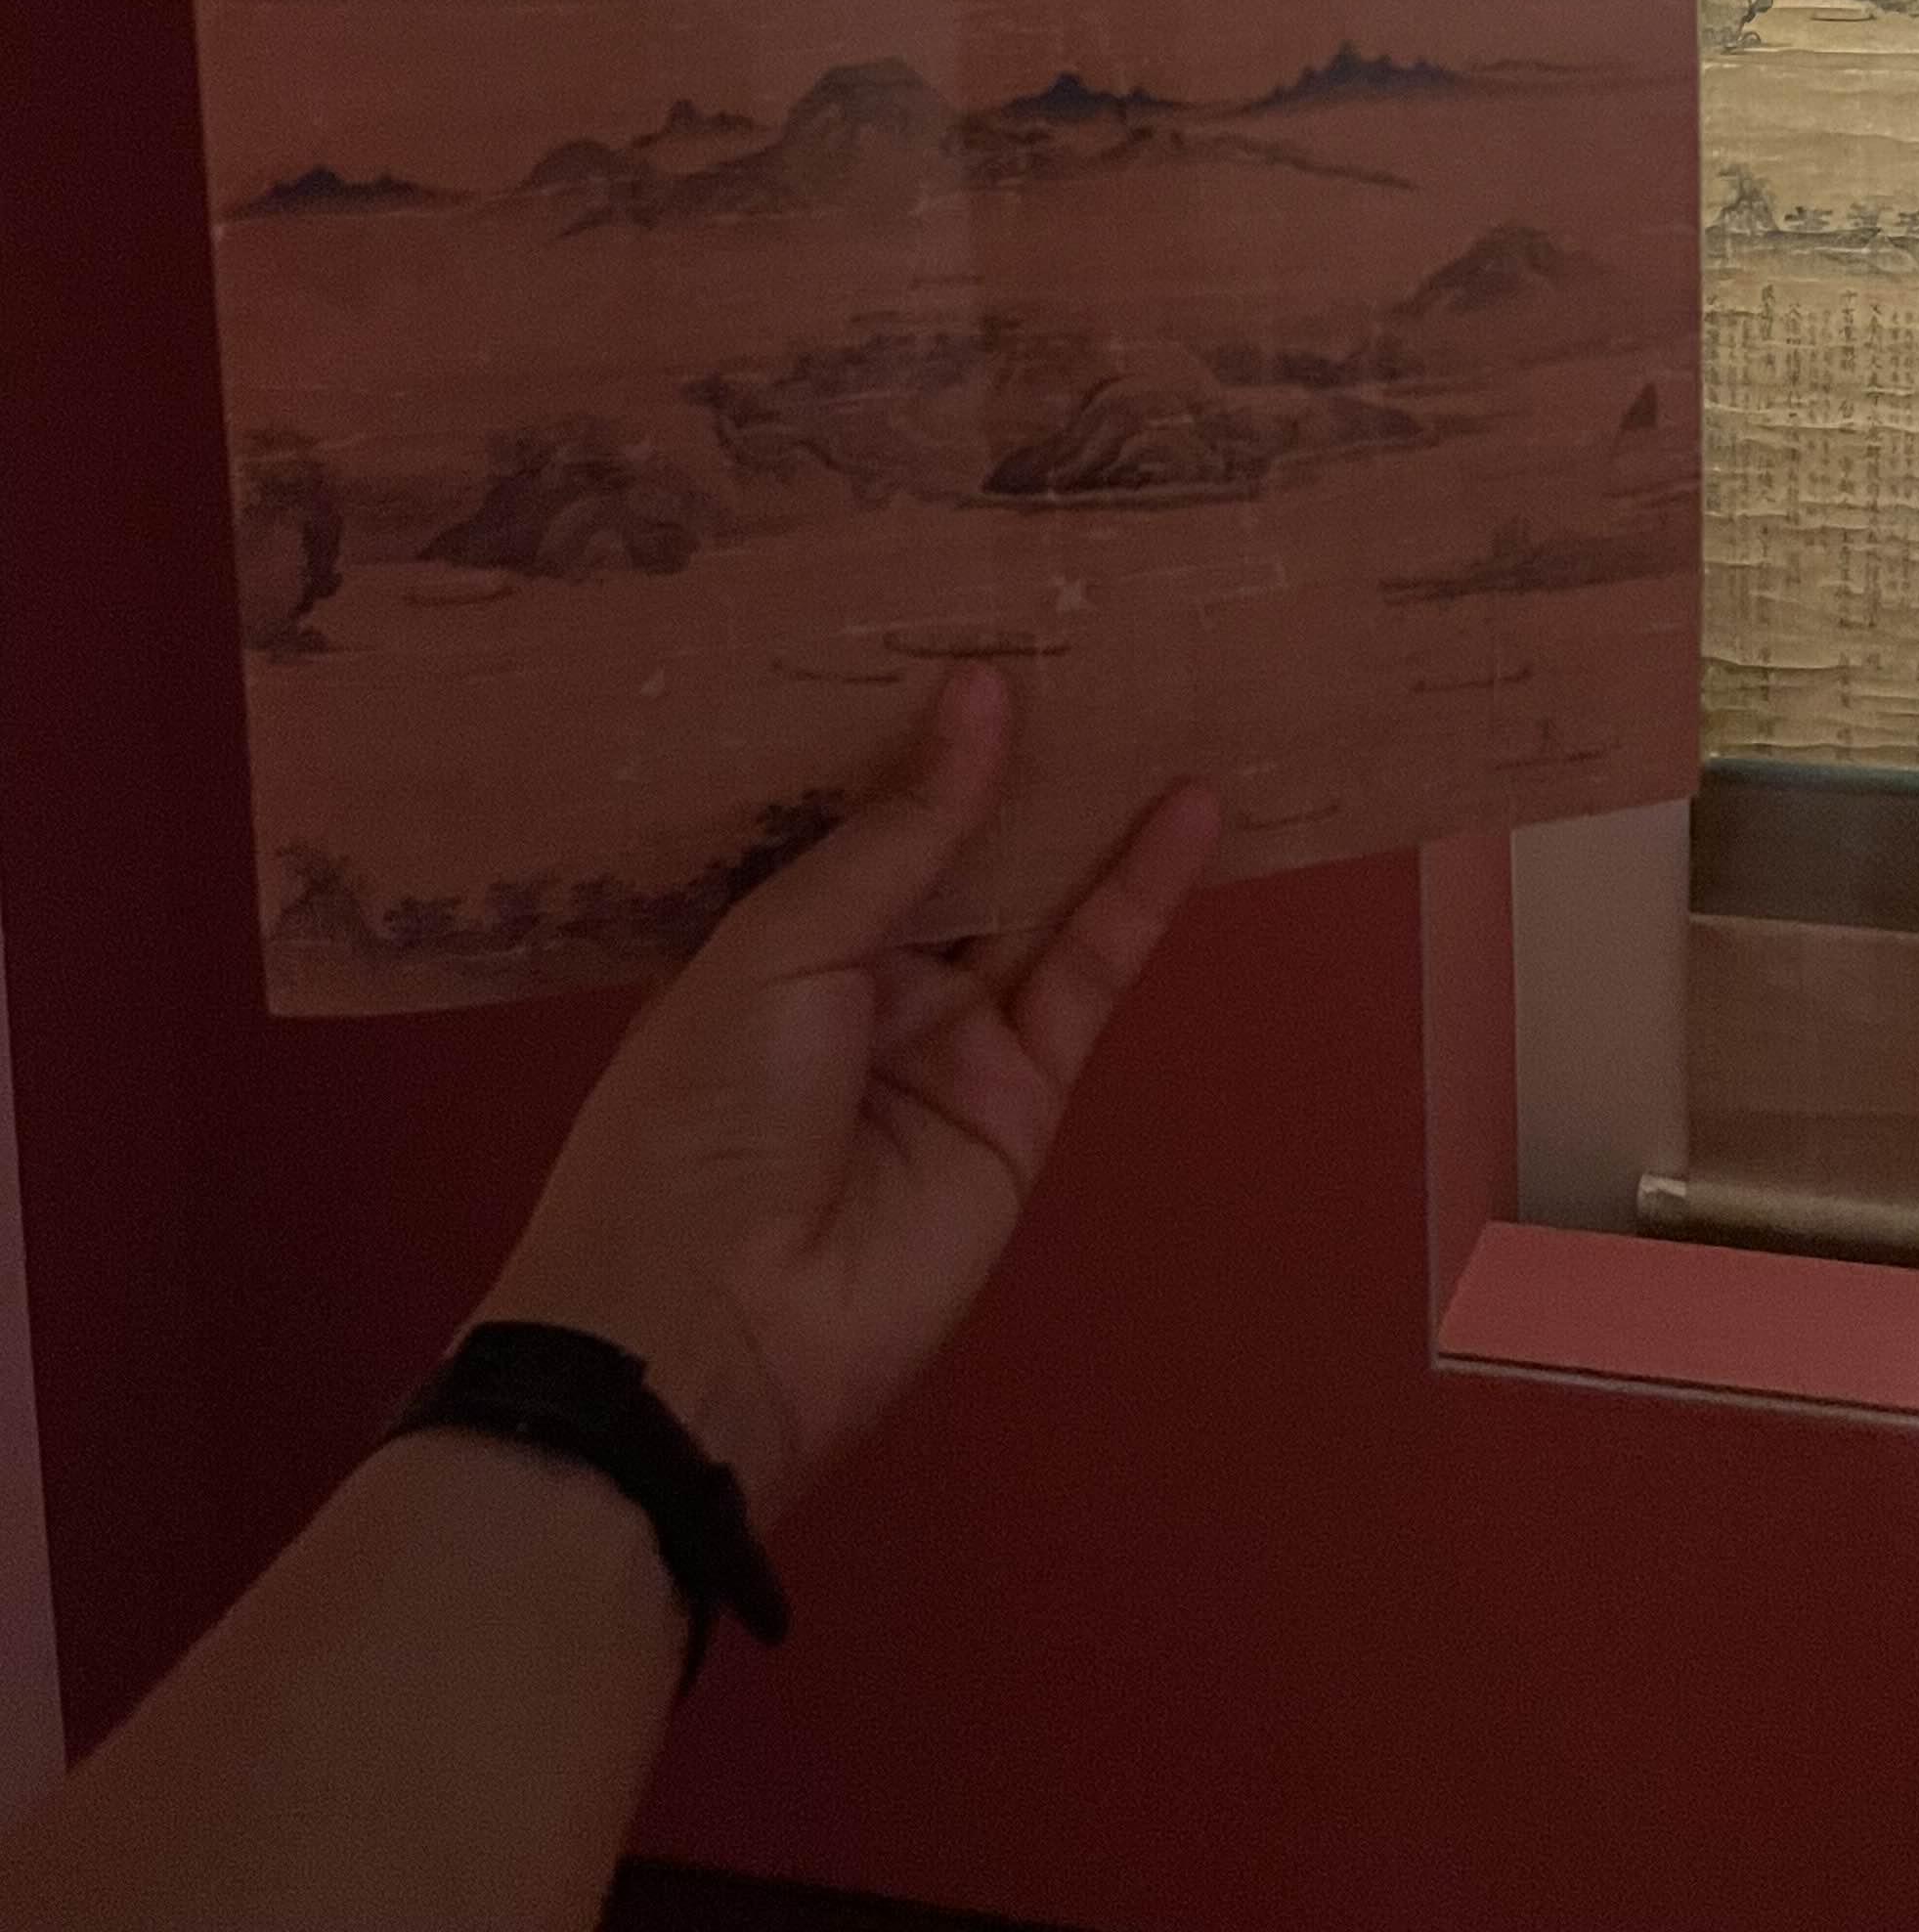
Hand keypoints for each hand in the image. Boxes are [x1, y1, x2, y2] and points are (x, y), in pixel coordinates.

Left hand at [482, 667, 1218, 1525]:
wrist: (713, 1334)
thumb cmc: (699, 1118)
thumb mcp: (779, 949)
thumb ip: (902, 832)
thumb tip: (985, 695)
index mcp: (768, 934)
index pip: (862, 811)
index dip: (920, 730)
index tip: (980, 617)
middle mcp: (862, 976)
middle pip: (962, 849)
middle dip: (1022, 756)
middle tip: (1095, 628)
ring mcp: (947, 1040)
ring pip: (1037, 901)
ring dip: (1096, 809)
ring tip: (1165, 689)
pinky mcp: (1023, 1099)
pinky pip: (1087, 978)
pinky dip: (1139, 894)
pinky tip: (1186, 807)